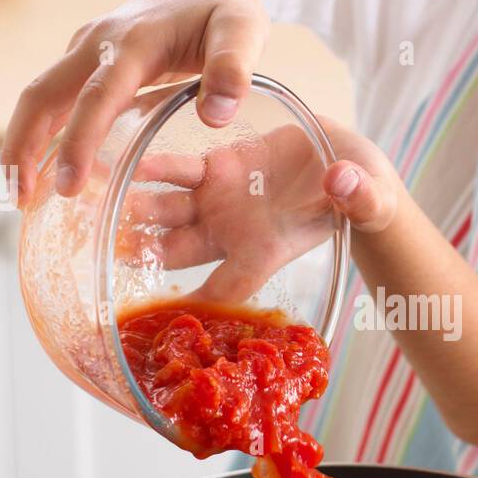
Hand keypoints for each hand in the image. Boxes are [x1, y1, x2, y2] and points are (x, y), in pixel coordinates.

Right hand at [1, 0, 267, 204]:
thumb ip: (234, 69)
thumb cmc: (224, 7)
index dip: (78, 141)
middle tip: (19, 200)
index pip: (97, 97)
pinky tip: (43, 169)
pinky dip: (40, 133)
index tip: (67, 186)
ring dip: (22, 142)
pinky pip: (53, 98)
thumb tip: (214, 117)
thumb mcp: (244, 31)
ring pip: (39, 96)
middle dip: (23, 146)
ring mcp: (86, 50)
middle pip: (43, 95)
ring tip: (19, 195)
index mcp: (135, 43)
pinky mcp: (86, 60)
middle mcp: (99, 44)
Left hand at [118, 117, 401, 303]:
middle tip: (115, 251)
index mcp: (265, 253)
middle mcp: (234, 233)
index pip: (228, 288)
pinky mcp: (219, 165)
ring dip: (139, 212)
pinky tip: (130, 164)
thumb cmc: (363, 195)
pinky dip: (155, 169)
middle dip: (147, 255)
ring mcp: (221, 200)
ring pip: (168, 212)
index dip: (199, 303)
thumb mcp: (369, 199)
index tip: (168, 313)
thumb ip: (359, 196)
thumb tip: (344, 182)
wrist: (351, 164)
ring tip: (108, 207)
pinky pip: (178, 170)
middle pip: (179, 254)